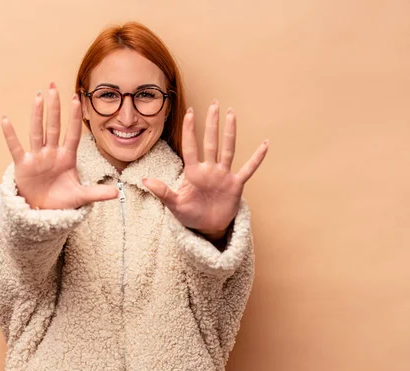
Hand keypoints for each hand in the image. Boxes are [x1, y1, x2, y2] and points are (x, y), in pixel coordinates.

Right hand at [1, 83, 117, 209]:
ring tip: (38, 97)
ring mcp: (37, 158)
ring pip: (37, 132)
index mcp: (67, 158)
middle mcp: (52, 154)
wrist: (42, 212)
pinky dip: (10, 135)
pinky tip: (6, 120)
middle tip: (53, 87)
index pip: (73, 134)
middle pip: (54, 127)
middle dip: (55, 108)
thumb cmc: (61, 201)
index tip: (77, 99)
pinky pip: (15, 147)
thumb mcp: (80, 197)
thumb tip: (118, 193)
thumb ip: (97, 193)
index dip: (74, 118)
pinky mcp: (23, 165)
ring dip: (37, 115)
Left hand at [142, 102, 268, 239]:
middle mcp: (209, 170)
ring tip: (231, 114)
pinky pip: (248, 169)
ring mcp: (223, 175)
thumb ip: (162, 191)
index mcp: (193, 173)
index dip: (189, 130)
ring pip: (228, 150)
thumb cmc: (190, 215)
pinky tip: (265, 144)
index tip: (189, 113)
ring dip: (230, 132)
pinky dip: (257, 158)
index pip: (190, 147)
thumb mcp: (174, 204)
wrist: (208, 227)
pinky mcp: (235, 185)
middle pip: (211, 142)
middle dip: (211, 123)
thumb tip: (144, 179)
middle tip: (214, 104)